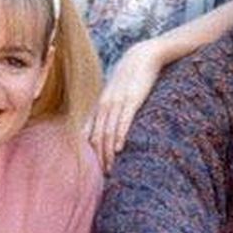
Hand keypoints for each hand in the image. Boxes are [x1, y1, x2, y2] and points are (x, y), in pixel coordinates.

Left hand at [90, 39, 163, 172]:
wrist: (141, 57)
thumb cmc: (129, 78)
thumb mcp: (115, 95)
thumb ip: (108, 111)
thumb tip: (103, 128)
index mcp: (100, 104)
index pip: (91, 132)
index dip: (92, 152)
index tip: (95, 169)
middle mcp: (105, 104)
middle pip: (98, 135)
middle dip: (99, 156)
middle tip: (104, 175)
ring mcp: (118, 101)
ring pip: (109, 130)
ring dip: (109, 151)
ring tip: (111, 168)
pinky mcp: (132, 99)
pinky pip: (124, 120)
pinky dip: (120, 135)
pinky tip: (120, 148)